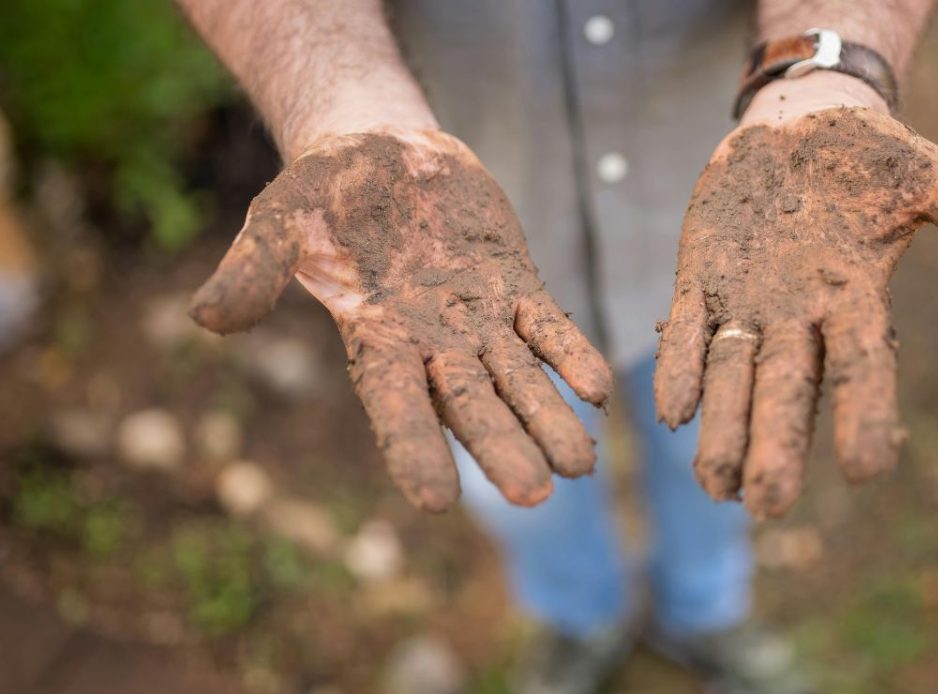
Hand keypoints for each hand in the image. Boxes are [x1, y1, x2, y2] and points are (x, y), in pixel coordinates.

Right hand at [190, 130, 611, 510]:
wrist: (380, 152)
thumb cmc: (322, 194)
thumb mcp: (279, 222)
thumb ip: (252, 270)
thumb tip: (205, 318)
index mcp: (374, 340)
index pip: (393, 407)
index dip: (413, 450)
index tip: (435, 500)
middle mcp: (430, 343)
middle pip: (470, 406)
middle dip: (502, 447)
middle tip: (536, 496)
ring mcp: (477, 319)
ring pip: (518, 378)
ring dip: (549, 417)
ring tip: (582, 465)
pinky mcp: (514, 287)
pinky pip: (547, 325)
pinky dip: (569, 353)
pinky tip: (599, 389)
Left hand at [655, 91, 937, 518]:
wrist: (798, 126)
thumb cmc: (870, 157)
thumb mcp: (930, 177)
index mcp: (856, 299)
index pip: (864, 365)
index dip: (865, 413)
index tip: (867, 469)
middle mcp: (800, 316)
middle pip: (789, 389)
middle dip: (777, 445)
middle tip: (767, 506)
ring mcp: (746, 302)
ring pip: (731, 376)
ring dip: (723, 427)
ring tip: (713, 486)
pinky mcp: (700, 279)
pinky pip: (688, 331)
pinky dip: (679, 366)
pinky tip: (672, 410)